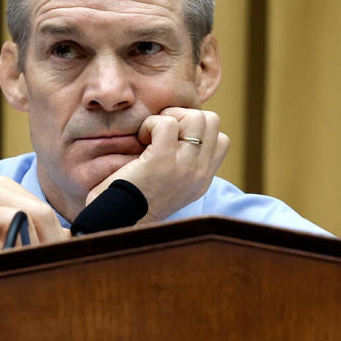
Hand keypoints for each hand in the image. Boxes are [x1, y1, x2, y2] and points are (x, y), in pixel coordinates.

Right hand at [0, 177, 68, 274]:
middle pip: (40, 216)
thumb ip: (26, 224)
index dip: (56, 239)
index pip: (46, 212)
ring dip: (28, 253)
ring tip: (24, 272)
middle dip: (49, 246)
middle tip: (48, 270)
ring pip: (22, 227)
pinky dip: (2, 261)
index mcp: (1, 187)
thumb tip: (68, 238)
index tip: (58, 260)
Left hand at [85, 107, 228, 222]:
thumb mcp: (171, 187)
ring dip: (169, 118)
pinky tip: (140, 140)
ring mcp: (184, 167)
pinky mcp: (163, 160)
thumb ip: (184, 165)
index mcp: (202, 180)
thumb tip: (182, 131)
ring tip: (152, 135)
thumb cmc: (134, 202)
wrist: (118, 223)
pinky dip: (150, 124)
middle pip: (212, 121)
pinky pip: (166, 123)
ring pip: (196, 117)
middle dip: (185, 117)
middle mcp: (199, 174)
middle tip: (162, 132)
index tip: (174, 139)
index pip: (222, 139)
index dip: (197, 130)